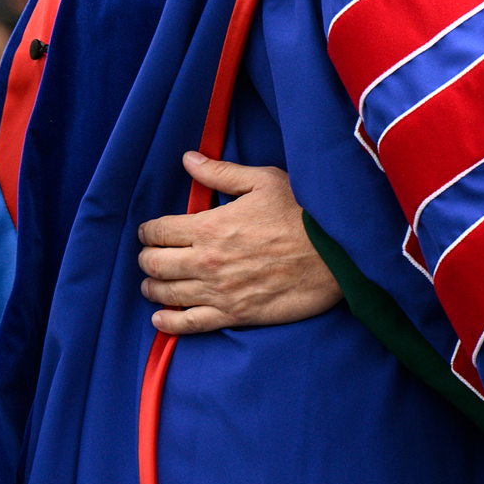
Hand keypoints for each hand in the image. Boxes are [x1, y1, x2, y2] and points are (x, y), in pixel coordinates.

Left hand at [136, 153, 344, 335]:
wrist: (336, 256)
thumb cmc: (303, 215)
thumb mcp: (265, 182)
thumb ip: (221, 172)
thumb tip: (188, 159)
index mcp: (210, 227)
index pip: (159, 231)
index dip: (148, 231)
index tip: (150, 232)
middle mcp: (207, 261)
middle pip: (155, 264)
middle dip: (146, 258)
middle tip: (150, 255)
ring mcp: (219, 291)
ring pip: (166, 293)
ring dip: (152, 287)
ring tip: (153, 284)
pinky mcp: (234, 314)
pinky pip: (190, 324)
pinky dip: (169, 322)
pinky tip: (160, 318)